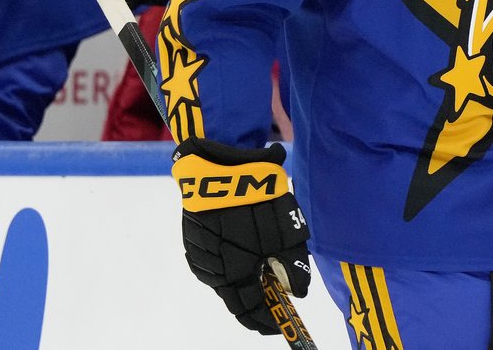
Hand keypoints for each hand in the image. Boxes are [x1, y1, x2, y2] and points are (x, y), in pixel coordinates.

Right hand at [172, 138, 310, 334]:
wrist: (221, 166)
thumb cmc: (259, 198)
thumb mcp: (287, 231)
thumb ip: (293, 265)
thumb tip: (299, 293)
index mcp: (235, 272)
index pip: (249, 309)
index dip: (265, 320)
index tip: (278, 326)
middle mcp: (212, 270)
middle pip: (235, 296)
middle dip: (255, 300)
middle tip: (272, 301)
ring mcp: (199, 254)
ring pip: (223, 279)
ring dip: (241, 281)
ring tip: (260, 277)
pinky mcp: (192, 239)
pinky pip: (213, 262)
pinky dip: (229, 264)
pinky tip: (241, 255)